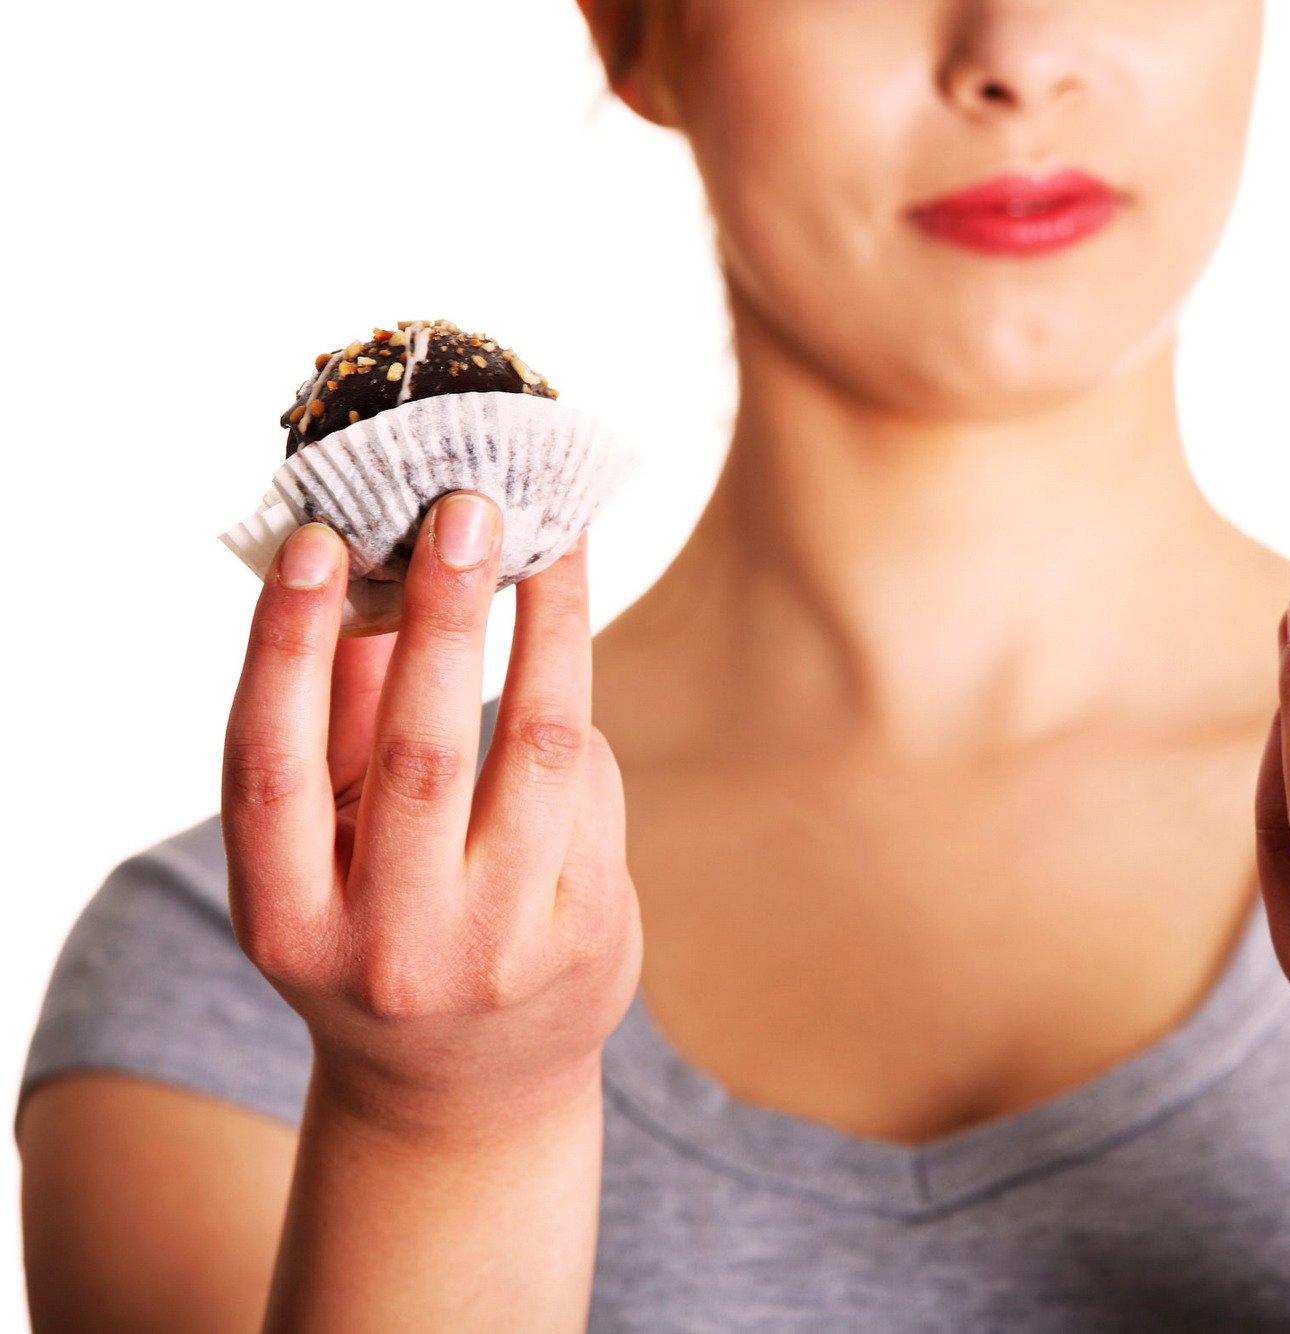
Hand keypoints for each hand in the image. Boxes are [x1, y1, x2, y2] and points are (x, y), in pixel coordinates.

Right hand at [220, 492, 641, 1128]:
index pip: (270, 766)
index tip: (315, 537)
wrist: (466, 1086)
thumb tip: (360, 573)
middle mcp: (391, 945)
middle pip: (422, 753)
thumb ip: (332, 727)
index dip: (286, 645)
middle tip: (468, 505)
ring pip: (541, 753)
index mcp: (287, 921)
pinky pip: (592, 786)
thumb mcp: (323, 856)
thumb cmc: (375, 928)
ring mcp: (501, 947)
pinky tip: (562, 664)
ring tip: (551, 544)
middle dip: (447, 614)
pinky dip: (574, 714)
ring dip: (551, 630)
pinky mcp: (591, 934)